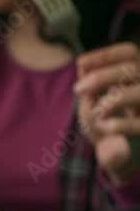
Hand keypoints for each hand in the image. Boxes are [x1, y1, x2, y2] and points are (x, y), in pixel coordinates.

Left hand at [75, 42, 139, 181]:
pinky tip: (104, 128)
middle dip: (102, 76)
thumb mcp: (92, 101)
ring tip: (96, 111)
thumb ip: (90, 83)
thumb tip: (83, 64)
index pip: (129, 52)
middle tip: (77, 89)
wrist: (118, 158)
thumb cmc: (104, 124)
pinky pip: (139, 125)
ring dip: (112, 99)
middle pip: (134, 67)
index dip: (106, 54)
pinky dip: (118, 124)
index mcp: (136, 77)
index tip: (80, 63)